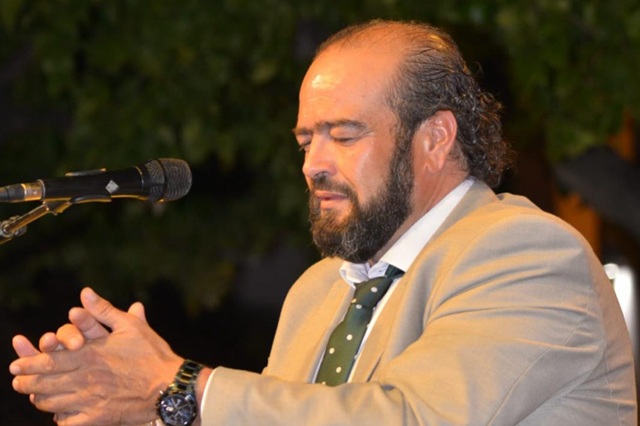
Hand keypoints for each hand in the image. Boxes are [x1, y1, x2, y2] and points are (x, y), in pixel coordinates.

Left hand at [10, 287, 183, 425]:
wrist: (170, 386)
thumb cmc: (151, 353)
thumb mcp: (129, 326)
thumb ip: (103, 310)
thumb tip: (84, 292)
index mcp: (90, 355)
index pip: (48, 361)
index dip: (28, 363)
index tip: (16, 364)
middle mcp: (86, 378)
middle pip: (44, 383)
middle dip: (26, 383)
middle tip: (17, 382)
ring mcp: (91, 400)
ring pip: (53, 403)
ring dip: (40, 399)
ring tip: (34, 396)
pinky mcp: (98, 417)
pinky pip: (69, 421)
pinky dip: (61, 418)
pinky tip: (59, 414)